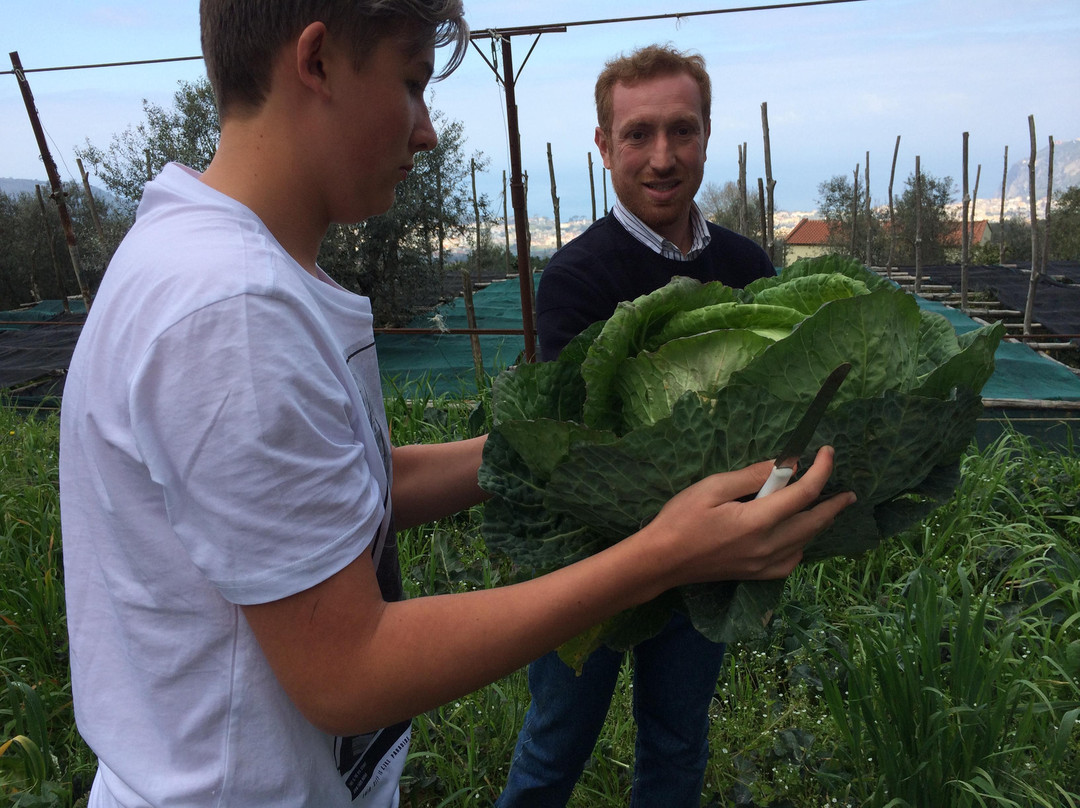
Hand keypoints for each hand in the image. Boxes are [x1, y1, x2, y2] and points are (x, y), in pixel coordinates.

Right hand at [642, 446, 854, 587]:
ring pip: (806, 543)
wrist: (661, 561)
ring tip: (828, 509)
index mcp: (758, 521)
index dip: (821, 470)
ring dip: (820, 524)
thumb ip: (751, 477)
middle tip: (848, 493)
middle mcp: (768, 546)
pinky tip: (798, 536)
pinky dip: (802, 545)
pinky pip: (792, 561)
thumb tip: (784, 466)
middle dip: (834, 504)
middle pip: (814, 523)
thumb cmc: (680, 519)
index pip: (803, 493)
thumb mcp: (712, 487)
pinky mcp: (756, 575)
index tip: (827, 452)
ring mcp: (764, 564)